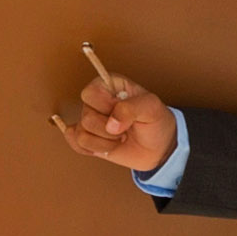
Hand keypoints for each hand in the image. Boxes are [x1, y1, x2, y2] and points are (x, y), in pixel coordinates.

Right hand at [57, 49, 173, 173]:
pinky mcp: (88, 138)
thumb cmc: (156, 121)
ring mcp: (91, 120)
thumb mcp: (152, 108)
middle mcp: (96, 102)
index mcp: (109, 86)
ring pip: (82, 135)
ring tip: (121, 138)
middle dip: (109, 130)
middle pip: (86, 117)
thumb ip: (131, 108)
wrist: (159, 147)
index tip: (124, 112)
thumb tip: (111, 124)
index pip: (91, 93)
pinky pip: (77, 144)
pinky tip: (108, 147)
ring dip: (106, 143)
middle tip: (126, 129)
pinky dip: (94, 150)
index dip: (106, 106)